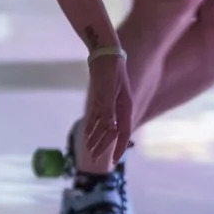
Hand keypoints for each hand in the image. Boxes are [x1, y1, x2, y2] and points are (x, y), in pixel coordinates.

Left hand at [77, 53, 134, 174]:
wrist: (104, 52)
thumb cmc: (108, 69)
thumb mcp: (107, 89)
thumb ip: (107, 109)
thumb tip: (108, 128)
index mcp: (125, 107)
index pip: (123, 133)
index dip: (119, 148)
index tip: (113, 161)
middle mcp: (119, 107)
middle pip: (113, 132)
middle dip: (104, 145)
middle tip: (94, 159)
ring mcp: (110, 103)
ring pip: (104, 126)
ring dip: (97, 138)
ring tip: (89, 150)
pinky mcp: (101, 98)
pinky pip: (97, 117)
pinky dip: (92, 127)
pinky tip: (88, 134)